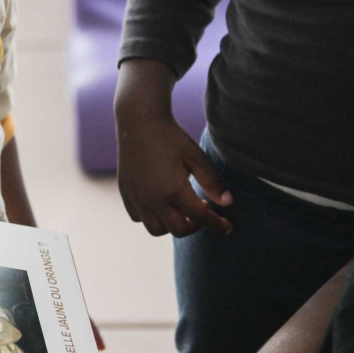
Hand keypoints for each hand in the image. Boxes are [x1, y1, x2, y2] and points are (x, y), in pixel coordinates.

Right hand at [114, 59, 231, 236]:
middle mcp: (153, 200)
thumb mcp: (196, 156)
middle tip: (203, 213)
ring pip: (156, 229)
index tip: (228, 227)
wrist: (138, 121)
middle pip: (178, 230)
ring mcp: (137, 198)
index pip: (201, 218)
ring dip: (171, 225)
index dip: (217, 224)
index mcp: (173, 191)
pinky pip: (138, 217)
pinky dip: (151, 217)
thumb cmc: (170, 137)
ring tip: (180, 210)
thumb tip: (227, 203)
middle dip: (195, 226)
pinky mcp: (126, 193)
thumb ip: (212, 181)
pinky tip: (160, 203)